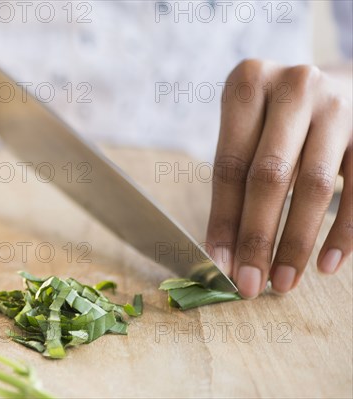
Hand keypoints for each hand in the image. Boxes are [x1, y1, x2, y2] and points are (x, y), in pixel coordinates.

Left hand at [206, 59, 352, 298]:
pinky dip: (343, 232)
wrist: (339, 84)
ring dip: (296, 242)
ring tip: (283, 282)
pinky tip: (326, 265)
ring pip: (314, 185)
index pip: (229, 165)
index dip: (223, 220)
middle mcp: (292, 86)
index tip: (220, 265)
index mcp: (247, 83)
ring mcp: (336, 104)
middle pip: (269, 176)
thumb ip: (235, 183)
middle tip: (250, 284)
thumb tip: (225, 256)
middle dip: (257, 238)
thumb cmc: (276, 119)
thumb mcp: (248, 131)